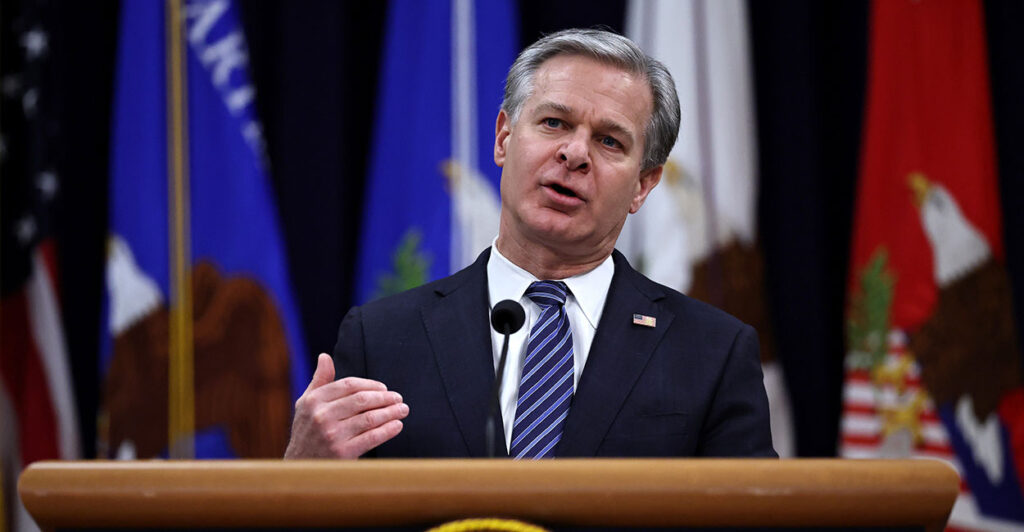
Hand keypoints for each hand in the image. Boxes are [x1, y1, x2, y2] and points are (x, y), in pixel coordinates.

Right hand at [284, 353, 407, 457]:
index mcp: (313, 401)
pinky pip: (371, 437)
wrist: (300, 468)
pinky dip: (388, 430)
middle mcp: (321, 416)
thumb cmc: (307, 432)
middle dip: (384, 397)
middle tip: (398, 398)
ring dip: (391, 412)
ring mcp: (332, 435)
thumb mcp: (306, 404)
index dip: (370, 385)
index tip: (384, 388)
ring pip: (369, 418)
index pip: (349, 385)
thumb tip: (325, 356)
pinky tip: (397, 425)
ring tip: (403, 410)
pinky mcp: (343, 453)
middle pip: (361, 400)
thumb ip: (319, 381)